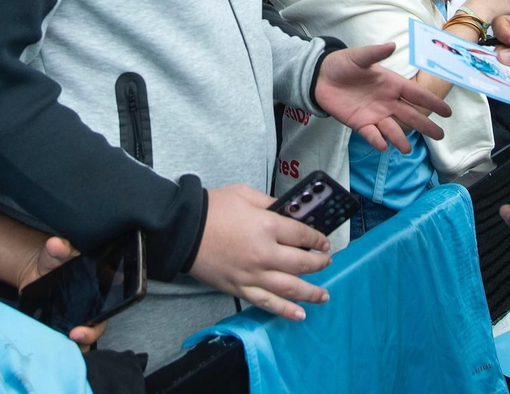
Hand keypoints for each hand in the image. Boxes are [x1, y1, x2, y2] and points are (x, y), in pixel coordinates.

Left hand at [15, 236, 105, 349]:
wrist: (35, 271)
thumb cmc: (53, 261)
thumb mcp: (56, 253)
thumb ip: (59, 248)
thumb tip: (56, 244)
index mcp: (96, 294)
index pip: (103, 315)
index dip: (94, 327)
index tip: (80, 330)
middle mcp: (88, 311)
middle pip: (93, 332)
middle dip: (85, 339)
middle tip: (72, 336)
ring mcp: (74, 322)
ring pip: (80, 343)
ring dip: (72, 347)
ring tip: (59, 346)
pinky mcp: (59, 329)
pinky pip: (64, 345)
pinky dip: (58, 347)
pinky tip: (48, 345)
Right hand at [189, 184, 332, 319]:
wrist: (183, 230)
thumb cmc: (212, 209)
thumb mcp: (245, 194)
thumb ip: (270, 203)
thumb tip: (289, 212)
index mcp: (267, 226)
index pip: (303, 235)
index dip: (318, 239)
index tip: (324, 242)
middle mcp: (264, 254)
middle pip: (302, 263)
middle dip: (319, 264)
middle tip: (326, 262)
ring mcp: (253, 275)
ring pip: (290, 288)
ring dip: (311, 293)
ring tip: (323, 295)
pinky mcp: (240, 288)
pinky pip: (267, 303)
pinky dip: (285, 311)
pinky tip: (300, 314)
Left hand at [314, 43, 451, 151]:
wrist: (320, 77)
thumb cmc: (342, 64)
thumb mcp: (358, 57)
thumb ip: (375, 54)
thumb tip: (392, 45)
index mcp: (392, 84)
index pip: (416, 94)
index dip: (431, 102)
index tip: (447, 112)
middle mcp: (387, 101)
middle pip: (410, 115)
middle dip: (425, 125)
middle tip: (440, 136)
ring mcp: (375, 114)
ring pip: (392, 128)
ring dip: (400, 138)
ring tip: (407, 149)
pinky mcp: (360, 124)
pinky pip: (371, 134)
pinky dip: (376, 140)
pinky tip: (382, 146)